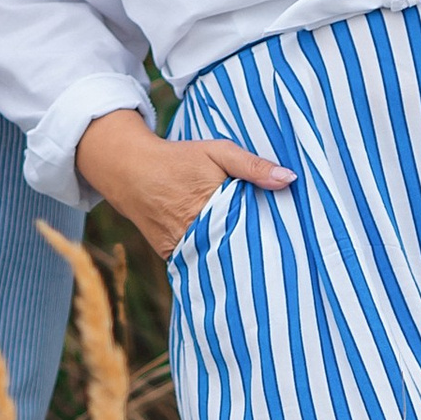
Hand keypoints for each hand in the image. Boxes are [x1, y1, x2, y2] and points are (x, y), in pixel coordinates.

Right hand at [74, 108, 292, 258]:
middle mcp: (196, 231)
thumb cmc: (180, 159)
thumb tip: (289, 179)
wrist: (131, 171)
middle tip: (282, 260)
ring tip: (260, 267)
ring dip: (234, 261)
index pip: (251, 231)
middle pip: (236, 250)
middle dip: (255, 254)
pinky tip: (230, 265)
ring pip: (217, 260)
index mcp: (213, 206)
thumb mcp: (218, 152)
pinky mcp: (171, 255)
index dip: (269, 237)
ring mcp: (181, 246)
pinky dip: (212, 262)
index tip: (289, 244)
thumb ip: (252, 166)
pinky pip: (198, 262)